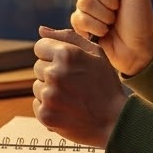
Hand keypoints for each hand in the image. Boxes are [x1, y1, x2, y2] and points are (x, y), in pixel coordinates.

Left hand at [32, 27, 129, 147]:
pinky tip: (67, 109)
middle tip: (72, 83)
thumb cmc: (106, 85)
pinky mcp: (45, 115)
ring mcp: (49, 95)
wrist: (115, 122)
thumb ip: (68, 37)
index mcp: (66, 54)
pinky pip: (37, 104)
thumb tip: (41, 30)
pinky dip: (49, 107)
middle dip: (51, 72)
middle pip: (38, 66)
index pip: (40, 46)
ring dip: (50, 90)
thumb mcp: (96, 54)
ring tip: (71, 97)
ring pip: (37, 86)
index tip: (65, 65)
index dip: (52, 54)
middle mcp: (54, 73)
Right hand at [70, 0, 152, 74]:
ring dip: (103, 16)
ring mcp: (88, 9)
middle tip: (118, 10)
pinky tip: (104, 32)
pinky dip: (94, 27)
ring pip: (83, 2)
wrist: (138, 49)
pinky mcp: (81, 25)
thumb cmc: (141, 19)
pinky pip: (77, 19)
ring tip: (112, 24)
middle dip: (108, 1)